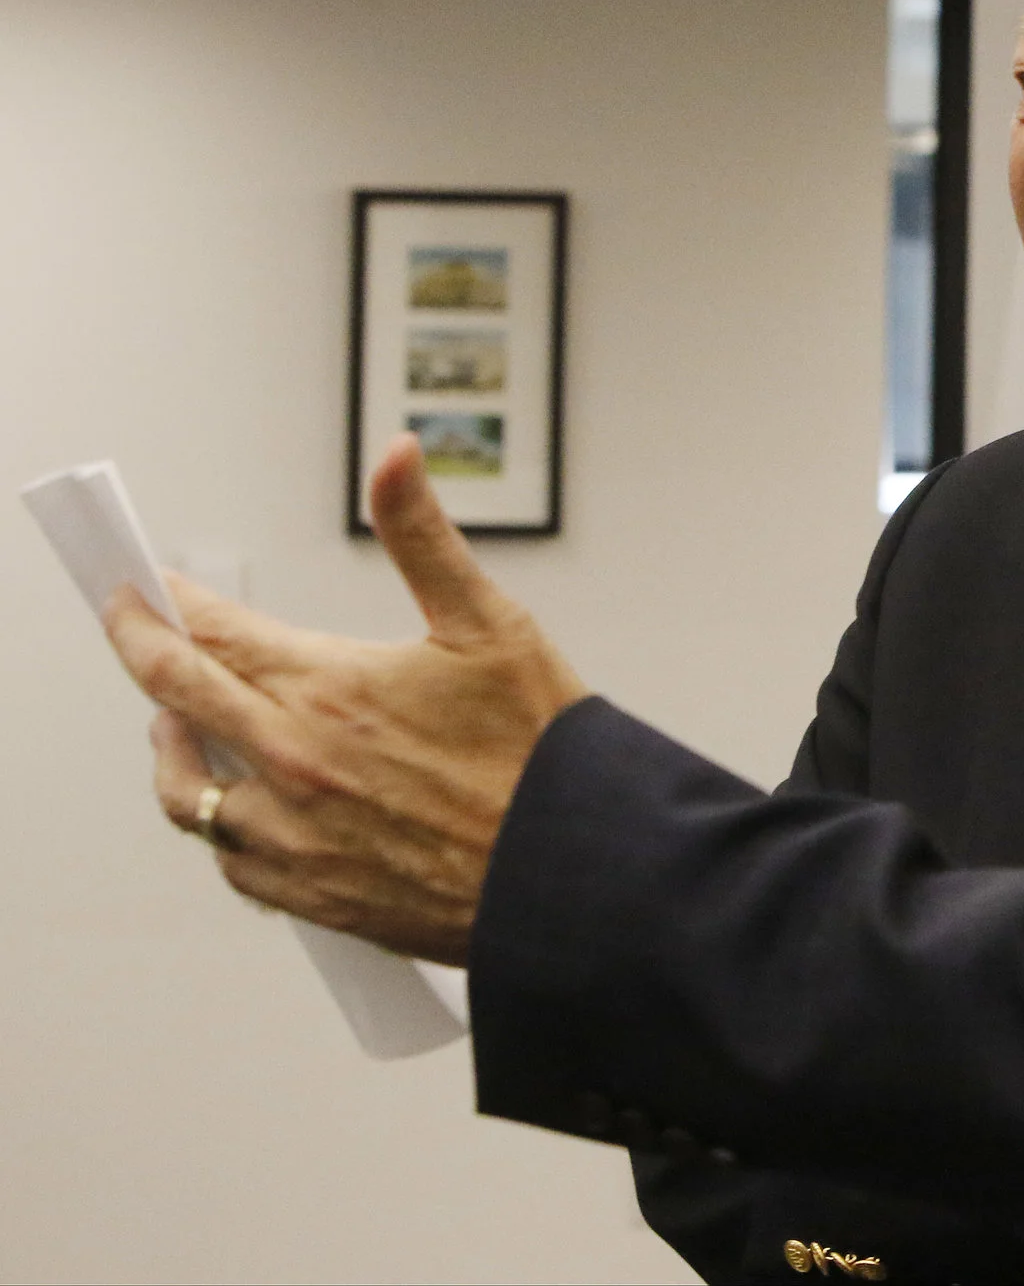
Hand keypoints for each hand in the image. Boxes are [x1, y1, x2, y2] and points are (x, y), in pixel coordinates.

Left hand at [104, 434, 589, 963]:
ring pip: (184, 787)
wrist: (573, 871)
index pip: (211, 630)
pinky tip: (238, 806)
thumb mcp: (489, 624)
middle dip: (139, 644)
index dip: (171, 598)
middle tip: (125, 620)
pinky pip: (228, 858)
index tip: (153, 582)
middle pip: (173, 694)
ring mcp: (291, 835)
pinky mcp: (308, 893)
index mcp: (327, 689)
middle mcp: (291, 763)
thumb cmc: (543, 751)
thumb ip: (423, 536)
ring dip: (171, 743)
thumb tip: (395, 456)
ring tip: (176, 721)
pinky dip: (221, 823)